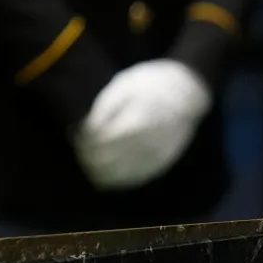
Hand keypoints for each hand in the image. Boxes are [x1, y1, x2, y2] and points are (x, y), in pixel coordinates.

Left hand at [73, 59, 210, 191]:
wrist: (188, 90)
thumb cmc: (150, 83)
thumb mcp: (122, 86)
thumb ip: (103, 111)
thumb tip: (85, 133)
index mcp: (137, 120)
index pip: (103, 142)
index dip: (85, 144)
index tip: (74, 138)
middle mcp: (149, 142)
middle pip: (111, 161)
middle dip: (89, 159)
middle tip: (79, 152)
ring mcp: (158, 155)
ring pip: (123, 174)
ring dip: (101, 173)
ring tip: (88, 163)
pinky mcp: (164, 162)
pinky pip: (138, 177)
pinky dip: (119, 179)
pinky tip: (106, 175)